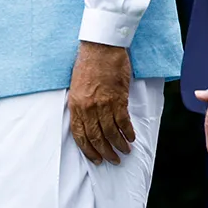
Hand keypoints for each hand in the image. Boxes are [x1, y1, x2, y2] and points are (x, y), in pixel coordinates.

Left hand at [68, 41, 134, 164]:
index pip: (79, 134)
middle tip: (113, 159)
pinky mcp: (118, 99)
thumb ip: (80, 105)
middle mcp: (88, 107)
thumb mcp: (76, 86)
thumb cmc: (88, 64)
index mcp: (75, 104)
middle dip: (105, 152)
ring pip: (111, 132)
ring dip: (119, 144)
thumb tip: (87, 122)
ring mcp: (103, 104)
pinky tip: (131, 137)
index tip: (95, 158)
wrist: (101, 48)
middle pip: (96, 137)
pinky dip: (128, 132)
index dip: (88, 149)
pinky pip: (123, 121)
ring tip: (125, 151)